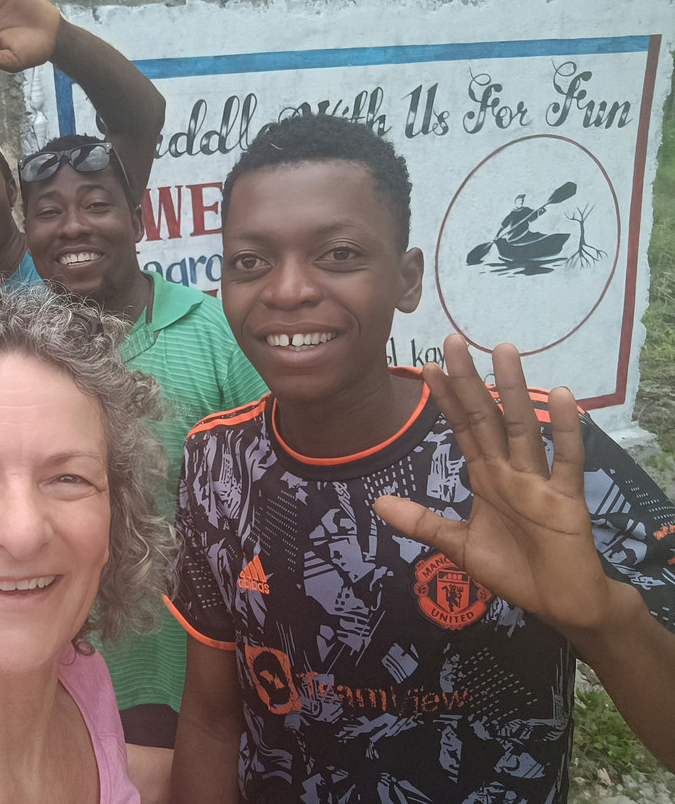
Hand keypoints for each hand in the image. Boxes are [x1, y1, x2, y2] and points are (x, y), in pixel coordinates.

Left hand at [373, 334, 617, 635]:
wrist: (560, 602)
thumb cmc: (514, 569)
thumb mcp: (458, 545)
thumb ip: (422, 522)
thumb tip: (378, 503)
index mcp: (486, 477)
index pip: (462, 428)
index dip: (446, 398)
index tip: (428, 366)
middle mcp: (510, 470)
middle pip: (486, 417)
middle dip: (470, 380)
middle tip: (454, 340)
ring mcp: (538, 481)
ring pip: (522, 427)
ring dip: (512, 390)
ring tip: (503, 350)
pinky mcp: (566, 500)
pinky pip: (566, 460)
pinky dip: (564, 429)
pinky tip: (560, 395)